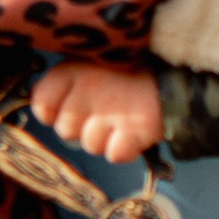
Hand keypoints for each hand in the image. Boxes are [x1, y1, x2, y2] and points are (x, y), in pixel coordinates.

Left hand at [30, 62, 164, 165]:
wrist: (176, 74)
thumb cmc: (128, 71)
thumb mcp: (92, 64)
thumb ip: (65, 86)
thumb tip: (45, 113)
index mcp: (73, 69)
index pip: (42, 105)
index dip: (53, 113)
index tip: (71, 108)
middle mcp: (88, 87)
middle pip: (65, 131)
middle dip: (83, 128)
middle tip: (105, 112)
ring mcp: (112, 110)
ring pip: (91, 146)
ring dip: (106, 139)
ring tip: (122, 118)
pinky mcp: (134, 129)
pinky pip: (115, 155)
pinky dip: (125, 149)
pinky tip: (134, 131)